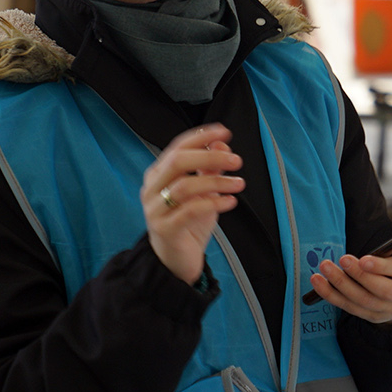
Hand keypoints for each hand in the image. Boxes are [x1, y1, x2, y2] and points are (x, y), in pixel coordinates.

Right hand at [143, 124, 242, 285]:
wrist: (175, 259)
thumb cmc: (189, 222)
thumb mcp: (203, 192)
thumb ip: (210, 169)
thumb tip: (222, 144)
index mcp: (158, 174)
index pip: (178, 147)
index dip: (201, 136)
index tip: (225, 132)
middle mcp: (152, 188)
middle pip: (178, 161)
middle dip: (210, 157)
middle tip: (237, 161)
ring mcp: (155, 209)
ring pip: (185, 186)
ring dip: (216, 182)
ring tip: (239, 184)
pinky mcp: (165, 228)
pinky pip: (190, 211)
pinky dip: (213, 203)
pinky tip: (230, 201)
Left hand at [310, 192, 391, 326]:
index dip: (383, 268)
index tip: (364, 259)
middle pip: (383, 291)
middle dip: (361, 277)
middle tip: (343, 259)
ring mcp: (388, 309)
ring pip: (363, 301)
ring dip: (342, 285)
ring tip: (325, 267)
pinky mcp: (371, 316)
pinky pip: (349, 308)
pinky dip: (331, 295)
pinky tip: (318, 282)